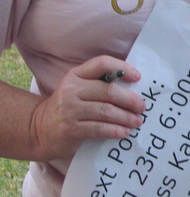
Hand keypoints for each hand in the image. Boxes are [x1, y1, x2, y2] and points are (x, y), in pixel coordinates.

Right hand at [29, 56, 144, 160]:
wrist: (39, 129)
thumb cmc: (69, 107)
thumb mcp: (79, 89)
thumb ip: (100, 85)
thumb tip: (135, 89)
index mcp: (76, 75)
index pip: (102, 63)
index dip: (123, 68)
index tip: (138, 77)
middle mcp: (72, 90)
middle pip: (108, 91)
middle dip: (130, 99)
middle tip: (142, 107)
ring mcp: (69, 110)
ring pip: (106, 111)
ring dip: (126, 117)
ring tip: (137, 121)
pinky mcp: (70, 129)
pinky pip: (99, 129)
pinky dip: (115, 130)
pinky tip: (124, 132)